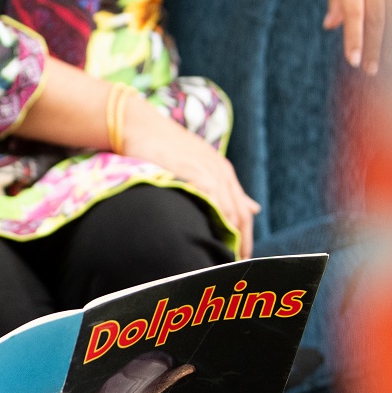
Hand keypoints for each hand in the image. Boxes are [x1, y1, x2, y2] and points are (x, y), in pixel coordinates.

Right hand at [118, 94, 259, 254]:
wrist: (139, 126)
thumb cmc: (162, 147)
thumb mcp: (196, 165)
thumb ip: (223, 188)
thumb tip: (252, 208)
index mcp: (223, 172)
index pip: (243, 212)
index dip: (244, 238)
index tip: (238, 258)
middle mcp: (220, 172)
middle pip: (240, 216)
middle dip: (240, 243)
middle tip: (233, 266)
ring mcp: (208, 172)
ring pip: (229, 212)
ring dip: (228, 238)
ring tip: (222, 261)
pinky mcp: (193, 172)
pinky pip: (211, 202)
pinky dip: (213, 223)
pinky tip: (208, 240)